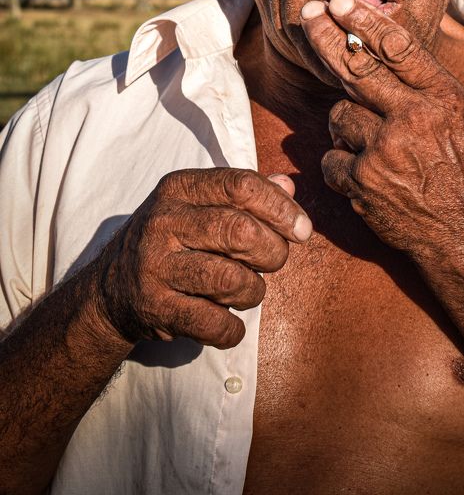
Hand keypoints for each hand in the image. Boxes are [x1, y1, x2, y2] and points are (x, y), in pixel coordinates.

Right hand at [94, 169, 310, 348]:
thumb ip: (244, 195)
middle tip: (274, 262)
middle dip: (273, 251)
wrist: (111, 290)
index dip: (281, 208)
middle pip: (240, 231)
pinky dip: (233, 329)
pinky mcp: (155, 308)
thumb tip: (288, 187)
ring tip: (248, 290)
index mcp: (180, 188)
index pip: (241, 186)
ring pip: (230, 279)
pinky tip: (230, 323)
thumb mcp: (199, 205)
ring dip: (254, 291)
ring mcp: (156, 266)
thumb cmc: (173, 240)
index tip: (302, 229)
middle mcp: (164, 222)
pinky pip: (213, 323)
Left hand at [300, 0, 463, 267]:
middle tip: (311, 15)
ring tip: (367, 139)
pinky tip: (359, 172)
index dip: (365, 21)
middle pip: (356, 66)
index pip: (398, 47)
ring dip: (345, 123)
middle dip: (327, 37)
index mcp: (443, 98)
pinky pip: (331, 157)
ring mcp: (385, 149)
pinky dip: (339, 163)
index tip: (340, 3)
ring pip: (340, 114)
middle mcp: (413, 117)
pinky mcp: (363, 181)